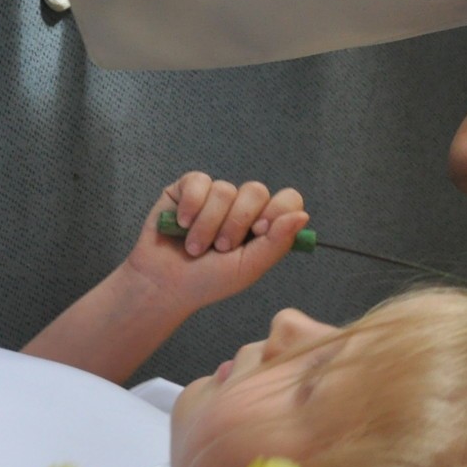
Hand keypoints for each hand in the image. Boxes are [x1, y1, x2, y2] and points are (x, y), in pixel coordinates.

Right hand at [125, 172, 308, 310]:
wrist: (163, 285)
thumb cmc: (207, 281)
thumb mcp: (248, 267)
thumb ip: (277, 242)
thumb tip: (303, 215)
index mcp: (262, 224)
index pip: (287, 199)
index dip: (276, 210)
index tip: (259, 231)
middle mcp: (241, 206)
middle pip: (256, 190)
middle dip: (236, 224)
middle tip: (220, 249)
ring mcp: (215, 195)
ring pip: (225, 190)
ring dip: (208, 224)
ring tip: (195, 247)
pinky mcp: (188, 188)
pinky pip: (199, 181)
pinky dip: (191, 206)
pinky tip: (181, 225)